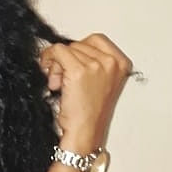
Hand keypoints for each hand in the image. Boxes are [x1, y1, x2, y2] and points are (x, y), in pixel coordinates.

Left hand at [40, 34, 131, 150]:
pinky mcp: (78, 70)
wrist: (85, 131)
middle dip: (66, 59)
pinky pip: (57, 51)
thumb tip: (68, 51)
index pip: (95, 40)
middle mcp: (111, 62)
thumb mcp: (101, 82)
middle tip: (62, 79)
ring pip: (66, 48)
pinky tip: (51, 77)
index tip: (70, 62)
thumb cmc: (89, 113)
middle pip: (79, 44)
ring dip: (57, 64)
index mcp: (121, 63)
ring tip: (59, 84)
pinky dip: (49, 59)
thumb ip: (92, 62)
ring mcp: (96, 65)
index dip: (78, 50)